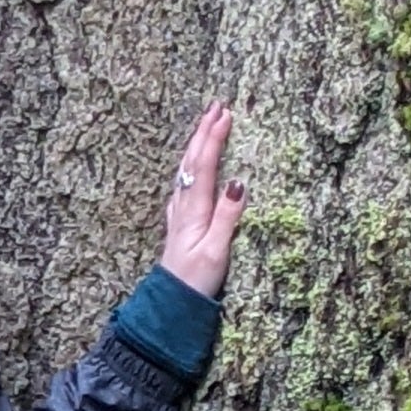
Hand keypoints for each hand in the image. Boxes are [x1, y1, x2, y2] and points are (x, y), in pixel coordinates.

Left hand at [160, 102, 246, 297]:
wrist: (171, 305)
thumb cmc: (196, 281)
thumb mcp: (218, 250)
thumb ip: (228, 216)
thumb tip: (239, 182)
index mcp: (195, 211)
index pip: (205, 165)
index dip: (214, 138)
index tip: (226, 113)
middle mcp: (184, 208)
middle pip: (192, 161)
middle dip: (203, 131)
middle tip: (216, 105)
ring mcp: (180, 216)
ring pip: (186, 171)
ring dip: (196, 145)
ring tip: (204, 126)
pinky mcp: (180, 225)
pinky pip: (184, 186)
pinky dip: (190, 168)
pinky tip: (188, 169)